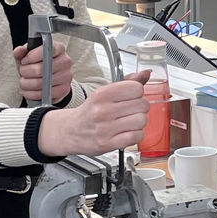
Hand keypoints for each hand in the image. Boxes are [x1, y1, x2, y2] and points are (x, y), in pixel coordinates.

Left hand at [14, 41, 73, 103]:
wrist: (49, 78)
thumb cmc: (38, 64)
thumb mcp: (29, 55)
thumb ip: (22, 51)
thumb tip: (18, 51)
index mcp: (58, 49)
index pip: (47, 50)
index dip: (32, 56)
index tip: (24, 60)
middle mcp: (65, 61)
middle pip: (40, 69)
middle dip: (25, 72)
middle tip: (23, 71)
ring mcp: (66, 76)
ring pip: (39, 83)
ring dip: (26, 83)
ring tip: (24, 81)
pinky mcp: (64, 90)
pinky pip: (43, 94)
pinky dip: (30, 93)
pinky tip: (27, 90)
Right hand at [37, 72, 151, 155]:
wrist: (70, 131)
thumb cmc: (90, 111)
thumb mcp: (104, 93)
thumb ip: (127, 82)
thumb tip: (146, 73)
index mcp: (101, 94)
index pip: (136, 88)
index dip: (137, 93)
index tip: (131, 96)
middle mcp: (102, 110)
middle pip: (142, 105)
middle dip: (140, 108)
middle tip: (130, 110)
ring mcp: (105, 128)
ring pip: (142, 121)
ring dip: (139, 122)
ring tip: (128, 122)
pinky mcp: (108, 144)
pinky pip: (137, 136)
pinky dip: (136, 135)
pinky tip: (127, 132)